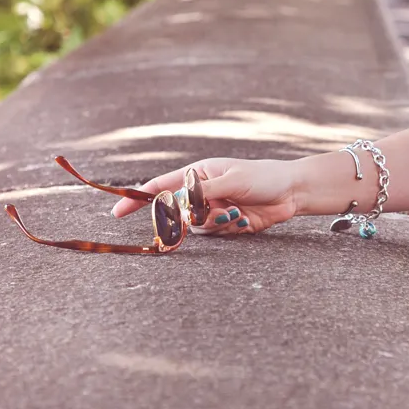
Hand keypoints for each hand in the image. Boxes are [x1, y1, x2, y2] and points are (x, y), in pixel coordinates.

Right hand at [110, 157, 297, 235]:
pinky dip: (228, 229)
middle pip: (176, 213)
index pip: (160, 186)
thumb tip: (177, 205)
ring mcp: (211, 210)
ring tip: (237, 213)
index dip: (138, 198)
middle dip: (191, 217)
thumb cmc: (262, 177)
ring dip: (215, 223)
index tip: (117, 212)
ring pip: (195, 228)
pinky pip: (214, 235)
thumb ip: (202, 194)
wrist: (290, 193)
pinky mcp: (224, 225)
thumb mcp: (232, 180)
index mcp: (197, 174)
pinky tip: (245, 220)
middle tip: (215, 211)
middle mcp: (200, 193)